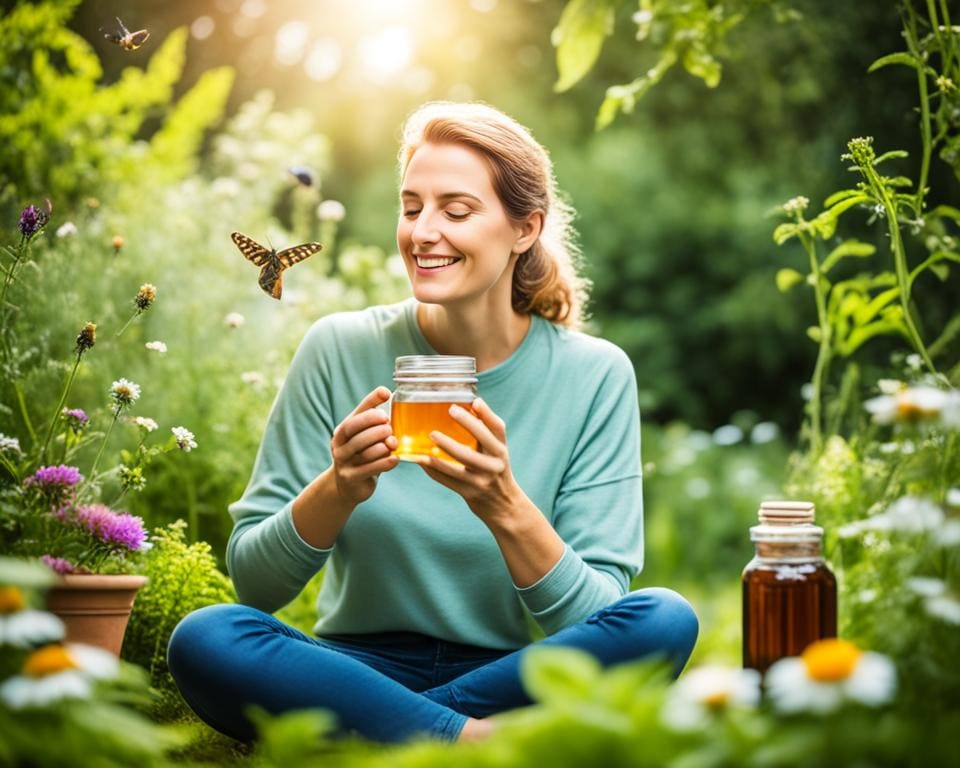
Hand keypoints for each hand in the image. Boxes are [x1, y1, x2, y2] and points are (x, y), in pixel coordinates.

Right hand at [330, 386, 398, 506]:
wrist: (348, 486)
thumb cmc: (363, 456)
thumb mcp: (366, 438)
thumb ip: (377, 423)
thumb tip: (393, 399)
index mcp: (343, 430)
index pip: (356, 412)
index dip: (371, 401)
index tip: (386, 393)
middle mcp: (339, 444)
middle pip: (353, 429)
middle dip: (373, 424)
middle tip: (389, 425)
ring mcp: (342, 461)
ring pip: (362, 450)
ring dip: (381, 445)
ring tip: (393, 443)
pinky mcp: (350, 478)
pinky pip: (369, 468)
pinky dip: (384, 463)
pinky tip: (395, 459)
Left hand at [414, 398, 522, 524]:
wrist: (504, 507)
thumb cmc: (495, 471)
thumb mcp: (497, 452)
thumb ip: (487, 432)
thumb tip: (471, 404)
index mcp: (501, 451)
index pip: (497, 429)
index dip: (487, 414)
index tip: (474, 401)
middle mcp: (495, 464)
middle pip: (482, 441)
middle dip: (467, 424)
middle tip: (451, 409)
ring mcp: (482, 480)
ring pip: (462, 461)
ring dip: (445, 448)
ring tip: (431, 435)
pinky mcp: (469, 493)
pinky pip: (448, 479)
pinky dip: (434, 469)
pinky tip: (421, 459)